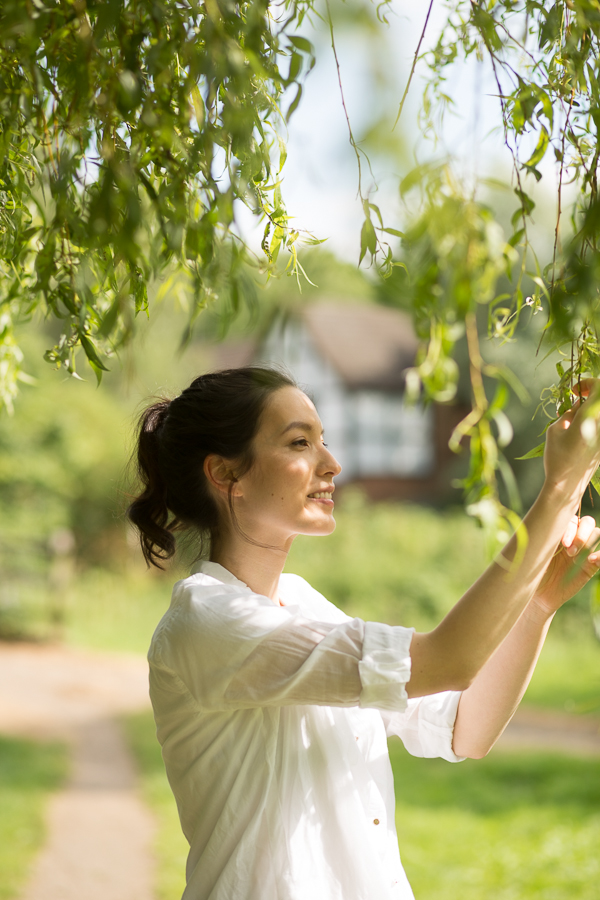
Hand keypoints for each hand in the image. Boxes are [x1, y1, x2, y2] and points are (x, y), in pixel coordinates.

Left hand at [534, 514, 599, 614]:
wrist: (537, 594)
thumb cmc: (531, 570)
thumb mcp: (534, 551)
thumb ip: (541, 536)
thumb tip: (543, 520)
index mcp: (559, 532)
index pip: (572, 519)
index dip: (569, 528)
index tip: (561, 543)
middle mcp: (573, 538)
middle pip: (588, 523)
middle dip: (580, 534)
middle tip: (568, 551)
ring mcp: (583, 551)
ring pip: (596, 534)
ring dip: (587, 543)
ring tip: (573, 558)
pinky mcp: (590, 566)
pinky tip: (591, 560)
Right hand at [543, 379, 599, 502]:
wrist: (567, 484)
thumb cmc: (558, 455)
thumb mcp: (556, 429)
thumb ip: (569, 412)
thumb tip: (579, 405)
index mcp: (591, 416)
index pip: (598, 387)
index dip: (586, 383)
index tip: (573, 390)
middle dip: (592, 393)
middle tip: (578, 396)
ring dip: (591, 408)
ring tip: (575, 415)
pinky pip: (599, 425)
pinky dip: (593, 420)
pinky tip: (580, 427)